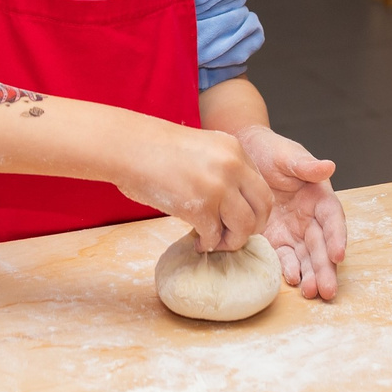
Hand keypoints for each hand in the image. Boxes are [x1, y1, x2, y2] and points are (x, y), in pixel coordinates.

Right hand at [115, 123, 274, 252]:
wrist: (127, 147)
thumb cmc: (155, 150)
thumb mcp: (201, 149)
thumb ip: (222, 169)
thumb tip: (233, 205)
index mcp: (234, 149)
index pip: (261, 187)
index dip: (253, 208)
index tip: (239, 219)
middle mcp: (233, 166)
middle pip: (263, 207)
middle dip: (252, 228)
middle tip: (235, 236)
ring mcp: (218, 187)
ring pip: (244, 226)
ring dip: (232, 241)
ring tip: (216, 242)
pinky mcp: (200, 207)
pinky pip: (215, 236)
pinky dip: (209, 245)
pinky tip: (198, 242)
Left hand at [233, 125, 346, 300]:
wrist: (243, 154)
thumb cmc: (270, 151)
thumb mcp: (287, 154)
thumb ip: (305, 165)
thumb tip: (329, 166)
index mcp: (319, 198)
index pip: (333, 220)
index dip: (337, 237)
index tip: (337, 254)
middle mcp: (310, 219)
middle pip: (322, 246)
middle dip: (325, 269)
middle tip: (328, 290)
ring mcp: (293, 232)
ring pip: (306, 258)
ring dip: (310, 275)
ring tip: (311, 292)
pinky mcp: (275, 240)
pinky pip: (283, 257)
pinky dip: (287, 270)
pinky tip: (289, 281)